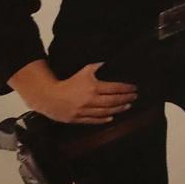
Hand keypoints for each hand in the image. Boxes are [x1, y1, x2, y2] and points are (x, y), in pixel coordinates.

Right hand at [23, 63, 137, 124]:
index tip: (134, 88)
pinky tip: (112, 117)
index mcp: (93, 87)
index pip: (114, 88)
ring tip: (128, 106)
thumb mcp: (83, 71)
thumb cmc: (68, 83)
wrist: (50, 97)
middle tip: (134, 97)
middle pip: (113, 101)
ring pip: (106, 112)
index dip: (126, 89)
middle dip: (126, 99)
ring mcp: (85, 111)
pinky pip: (95, 120)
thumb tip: (107, 62)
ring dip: (119, 109)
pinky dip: (104, 119)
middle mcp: (91, 100)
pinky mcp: (79, 119)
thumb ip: (96, 67)